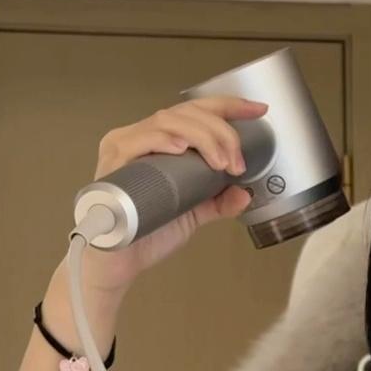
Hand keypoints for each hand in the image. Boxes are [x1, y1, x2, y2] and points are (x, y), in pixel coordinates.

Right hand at [78, 95, 270, 295]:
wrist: (120, 263)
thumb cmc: (147, 233)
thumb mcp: (193, 214)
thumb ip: (217, 202)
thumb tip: (244, 193)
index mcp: (159, 143)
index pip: (195, 113)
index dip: (228, 107)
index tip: (258, 110)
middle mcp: (140, 137)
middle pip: (186, 113)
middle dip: (221, 131)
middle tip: (238, 161)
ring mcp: (125, 147)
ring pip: (167, 121)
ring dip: (202, 138)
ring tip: (221, 163)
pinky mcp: (113, 163)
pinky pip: (137, 141)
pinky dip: (162, 140)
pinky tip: (180, 148)